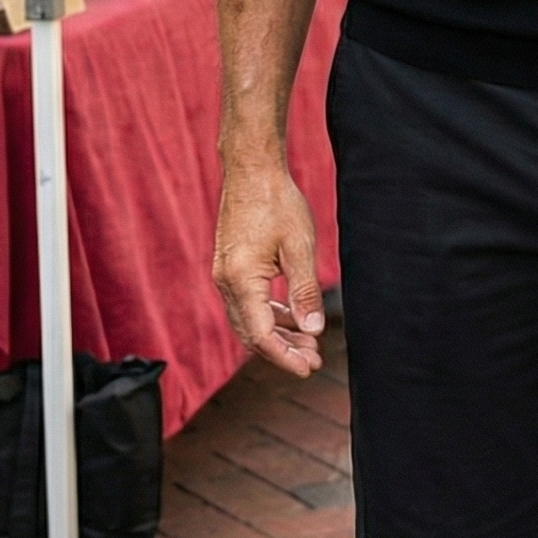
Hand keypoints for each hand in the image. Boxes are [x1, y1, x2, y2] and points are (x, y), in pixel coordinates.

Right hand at [212, 149, 324, 377]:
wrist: (251, 169)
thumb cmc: (277, 202)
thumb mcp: (299, 247)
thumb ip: (305, 291)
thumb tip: (313, 329)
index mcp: (241, 280)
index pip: (261, 334)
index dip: (284, 356)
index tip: (308, 368)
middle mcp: (225, 281)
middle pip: (251, 333)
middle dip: (282, 350)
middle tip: (313, 360)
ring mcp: (224, 274)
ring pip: (248, 319)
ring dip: (277, 333)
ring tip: (308, 342)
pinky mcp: (229, 265)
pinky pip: (246, 302)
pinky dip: (268, 314)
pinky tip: (289, 317)